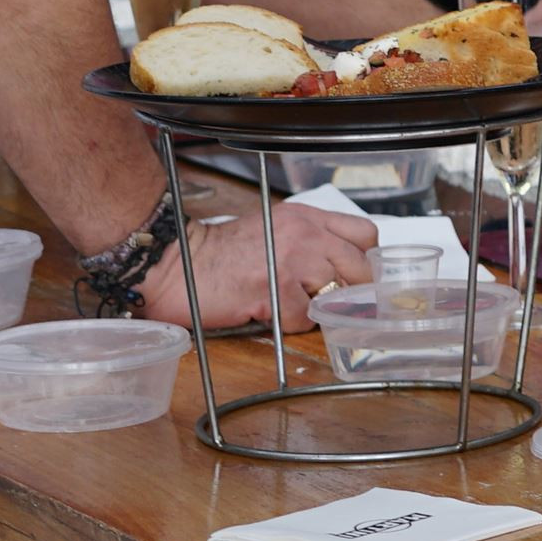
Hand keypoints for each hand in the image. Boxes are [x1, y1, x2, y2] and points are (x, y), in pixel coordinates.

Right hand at [140, 196, 372, 332]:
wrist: (177, 263)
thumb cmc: (220, 253)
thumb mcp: (273, 229)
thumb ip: (310, 240)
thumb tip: (341, 267)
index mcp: (308, 217)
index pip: (364, 234)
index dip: (363, 260)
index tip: (353, 276)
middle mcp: (307, 234)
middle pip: (360, 267)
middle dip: (351, 289)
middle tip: (329, 300)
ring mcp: (293, 260)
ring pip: (336, 294)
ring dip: (318, 307)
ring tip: (290, 304)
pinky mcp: (276, 289)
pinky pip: (305, 317)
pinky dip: (290, 323)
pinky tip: (269, 313)